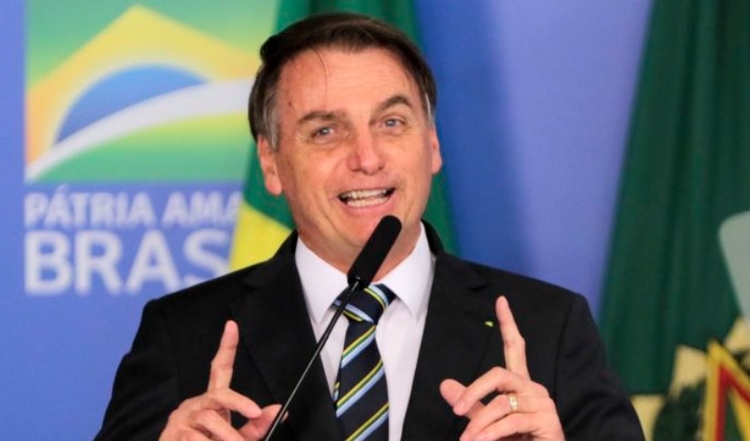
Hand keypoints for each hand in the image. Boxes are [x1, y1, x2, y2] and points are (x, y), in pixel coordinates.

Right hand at [159, 321, 281, 440]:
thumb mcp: (238, 437)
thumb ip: (256, 426)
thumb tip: (278, 411)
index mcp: (213, 401)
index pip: (219, 369)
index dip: (227, 347)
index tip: (232, 326)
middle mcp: (198, 403)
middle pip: (219, 393)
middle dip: (238, 402)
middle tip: (255, 413)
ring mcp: (183, 416)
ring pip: (210, 419)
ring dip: (227, 435)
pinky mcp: (172, 432)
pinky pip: (194, 437)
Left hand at [440, 297, 563, 440]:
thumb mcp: (486, 421)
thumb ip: (470, 404)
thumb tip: (444, 385)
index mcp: (521, 384)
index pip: (515, 347)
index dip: (508, 324)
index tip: (500, 301)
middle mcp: (533, 388)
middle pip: (499, 374)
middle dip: (474, 390)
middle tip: (456, 410)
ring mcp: (542, 403)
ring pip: (500, 403)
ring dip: (479, 424)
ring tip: (467, 440)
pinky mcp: (547, 420)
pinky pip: (510, 422)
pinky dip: (491, 433)